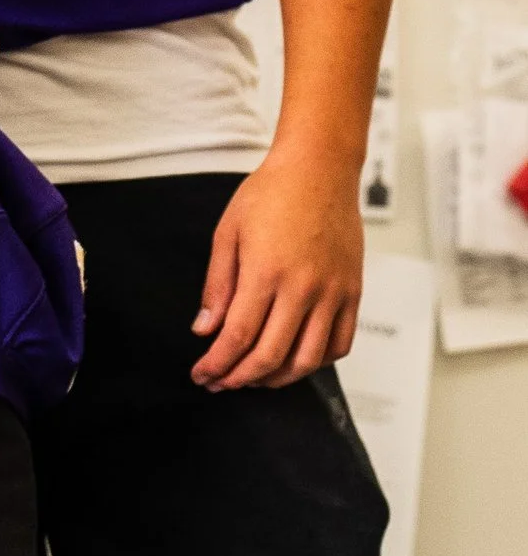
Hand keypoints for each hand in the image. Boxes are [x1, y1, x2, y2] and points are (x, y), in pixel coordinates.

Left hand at [191, 147, 363, 388]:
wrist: (318, 172)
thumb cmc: (269, 195)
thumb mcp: (227, 232)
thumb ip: (217, 285)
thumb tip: (205, 329)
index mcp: (265, 272)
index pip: (238, 336)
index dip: (218, 363)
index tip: (202, 374)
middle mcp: (303, 289)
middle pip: (271, 356)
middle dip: (240, 378)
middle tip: (221, 383)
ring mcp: (333, 294)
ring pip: (308, 359)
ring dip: (278, 378)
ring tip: (253, 378)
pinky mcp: (353, 294)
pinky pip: (339, 344)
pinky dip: (317, 362)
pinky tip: (294, 359)